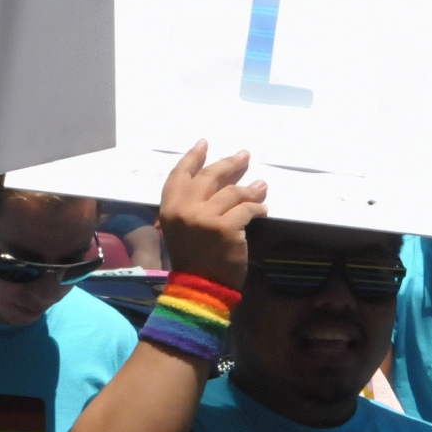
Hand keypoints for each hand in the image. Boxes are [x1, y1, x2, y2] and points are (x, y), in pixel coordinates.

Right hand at [157, 141, 267, 290]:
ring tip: (261, 187)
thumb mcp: (180, 229)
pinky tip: (263, 210)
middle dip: (228, 164)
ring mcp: (205, 218)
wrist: (200, 287)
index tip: (204, 143)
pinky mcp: (226, 228)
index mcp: (168, 208)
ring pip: (232, 192)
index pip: (179, 175)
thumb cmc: (192, 259)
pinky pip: (247, 209)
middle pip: (209, 177)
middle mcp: (184, 209)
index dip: (192, 158)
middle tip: (243, 156)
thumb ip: (190, 207)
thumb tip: (218, 183)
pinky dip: (258, 208)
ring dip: (250, 189)